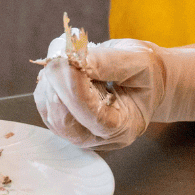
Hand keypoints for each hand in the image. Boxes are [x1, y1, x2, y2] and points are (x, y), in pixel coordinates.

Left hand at [33, 35, 194, 150]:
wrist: (148, 81)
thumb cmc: (146, 72)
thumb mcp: (138, 60)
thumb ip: (107, 62)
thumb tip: (74, 60)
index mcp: (126, 127)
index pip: (93, 116)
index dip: (75, 88)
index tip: (66, 60)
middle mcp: (101, 138)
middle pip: (66, 122)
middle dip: (57, 86)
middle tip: (60, 55)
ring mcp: (82, 134)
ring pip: (51, 114)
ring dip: (50, 83)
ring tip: (64, 58)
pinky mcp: (67, 123)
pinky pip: (47, 106)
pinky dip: (48, 85)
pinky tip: (61, 68)